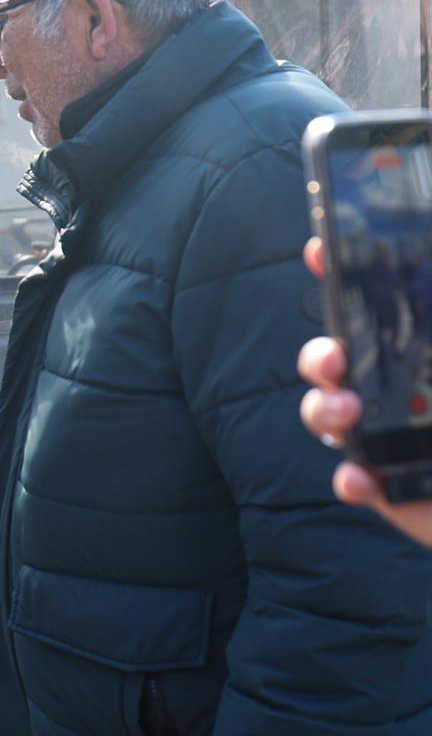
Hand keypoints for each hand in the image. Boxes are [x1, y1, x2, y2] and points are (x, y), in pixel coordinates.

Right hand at [298, 237, 431, 547]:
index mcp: (415, 348)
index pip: (368, 305)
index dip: (336, 273)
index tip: (320, 251)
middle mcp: (392, 385)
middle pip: (330, 359)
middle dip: (320, 354)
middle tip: (337, 357)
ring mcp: (384, 434)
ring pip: (326, 413)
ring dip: (325, 408)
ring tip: (350, 411)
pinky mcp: (387, 485)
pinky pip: (352, 480)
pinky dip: (351, 479)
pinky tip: (364, 476)